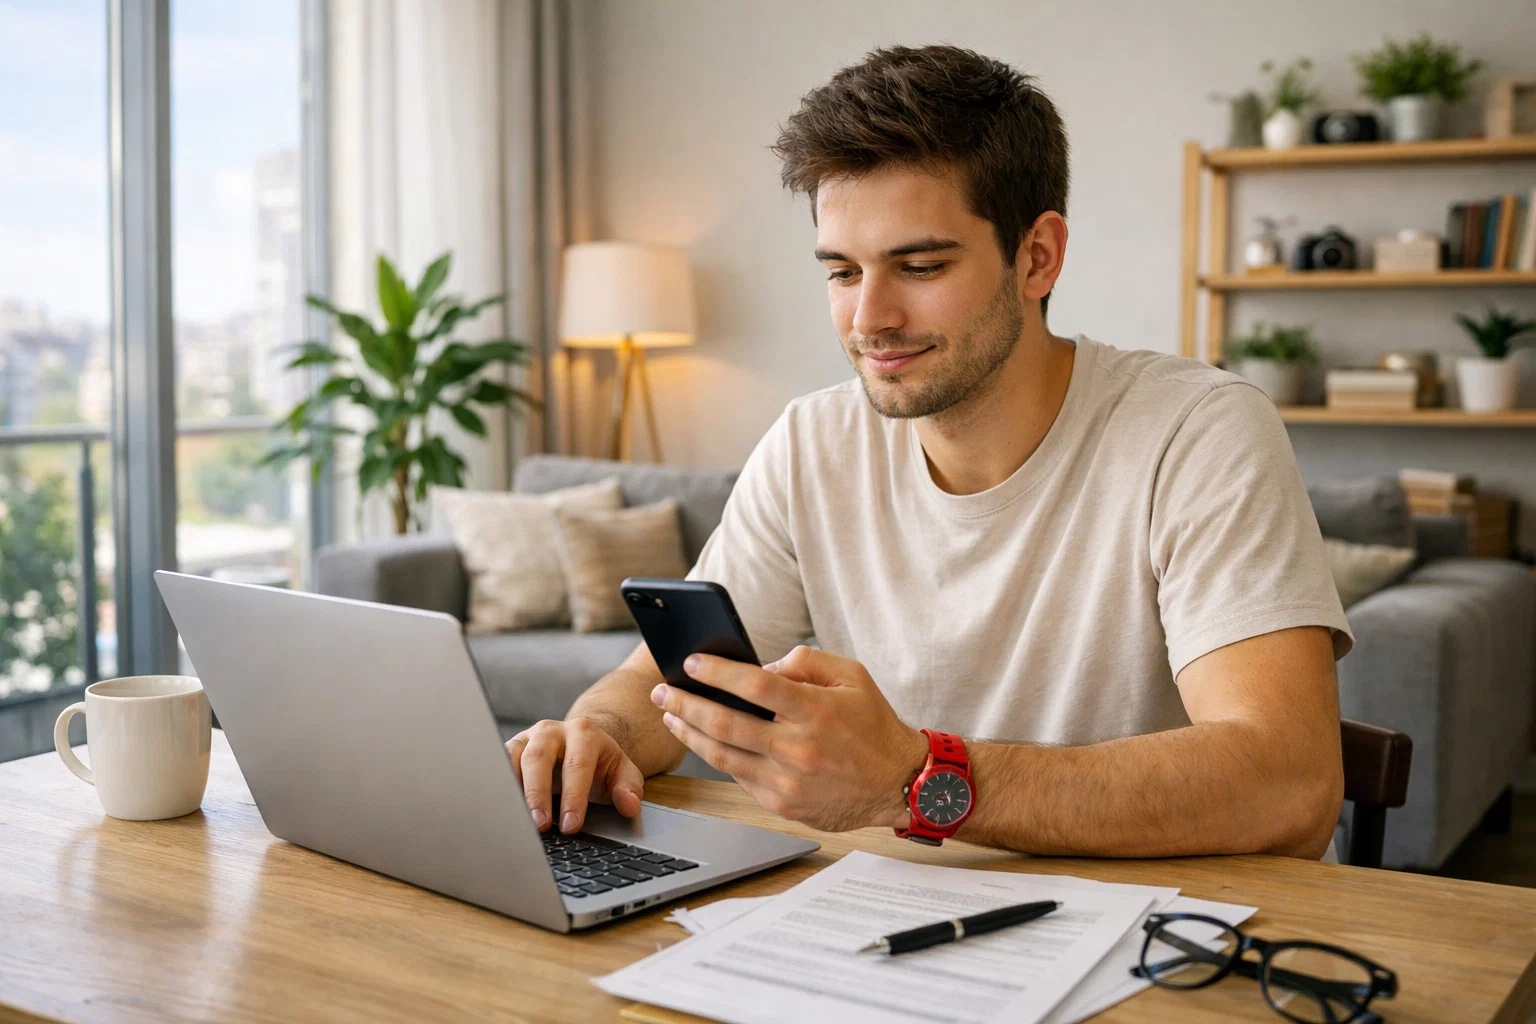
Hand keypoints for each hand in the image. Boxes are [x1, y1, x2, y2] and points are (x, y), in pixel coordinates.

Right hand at [505, 718, 644, 834]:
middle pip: (539, 758)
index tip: (572, 826)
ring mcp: (528, 737)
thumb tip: (629, 805)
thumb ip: (629, 788)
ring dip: (512, 791)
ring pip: (513, 758)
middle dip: (538, 794)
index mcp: (584, 733)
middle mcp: (552, 731)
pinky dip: (498, 785)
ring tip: (515, 821)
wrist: (581, 743)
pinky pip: (498, 763)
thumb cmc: (600, 763)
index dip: (574, 798)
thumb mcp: (622, 773)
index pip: (577, 765)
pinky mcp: (510, 748)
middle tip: (540, 826)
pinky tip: (500, 809)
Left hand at [650, 646, 926, 831]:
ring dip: (690, 734)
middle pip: (725, 723)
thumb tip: (760, 667)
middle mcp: (798, 748)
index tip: (691, 662)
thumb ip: (806, 662)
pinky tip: (703, 741)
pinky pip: (739, 777)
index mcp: (815, 710)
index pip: (755, 686)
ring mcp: (788, 780)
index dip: (718, 672)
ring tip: (671, 717)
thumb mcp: (851, 676)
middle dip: (686, 704)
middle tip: (662, 691)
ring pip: (722, 756)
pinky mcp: (783, 804)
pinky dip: (717, 757)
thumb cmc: (874, 724)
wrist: (899, 783)